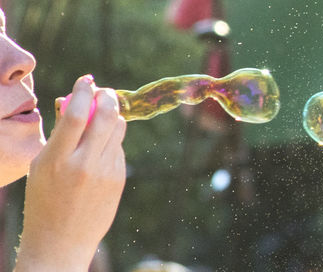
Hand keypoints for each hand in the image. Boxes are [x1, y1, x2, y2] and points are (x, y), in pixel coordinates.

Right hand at [15, 75, 126, 270]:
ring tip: (102, 117)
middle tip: (104, 92)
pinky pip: (120, 148)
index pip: (76, 114)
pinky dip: (112, 140)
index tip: (86, 79)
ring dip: (113, 116)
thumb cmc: (44, 199)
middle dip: (108, 97)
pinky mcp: (120, 179)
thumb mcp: (40, 165)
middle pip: (106, 117)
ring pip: (119, 129)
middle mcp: (84, 164)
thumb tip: (70, 100)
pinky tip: (100, 148)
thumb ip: (59, 133)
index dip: (83, 91)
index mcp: (57, 159)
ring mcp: (106, 172)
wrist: (62, 240)